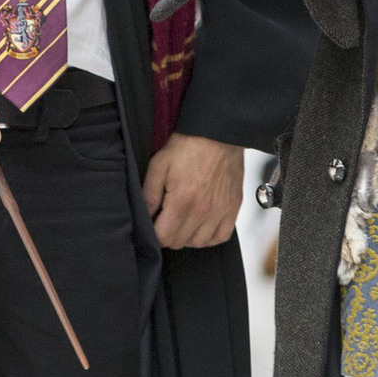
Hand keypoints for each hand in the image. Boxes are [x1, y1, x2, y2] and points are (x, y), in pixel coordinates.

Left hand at [143, 133, 245, 250]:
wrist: (219, 133)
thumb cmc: (188, 146)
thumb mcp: (159, 165)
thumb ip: (149, 194)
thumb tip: (144, 217)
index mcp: (183, 201)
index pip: (164, 237)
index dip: (154, 233)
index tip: (154, 221)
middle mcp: (203, 210)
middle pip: (180, 242)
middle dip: (169, 234)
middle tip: (167, 218)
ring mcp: (221, 211)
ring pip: (199, 243)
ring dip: (188, 236)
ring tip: (183, 220)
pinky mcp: (233, 207)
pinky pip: (221, 236)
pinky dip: (210, 236)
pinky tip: (202, 224)